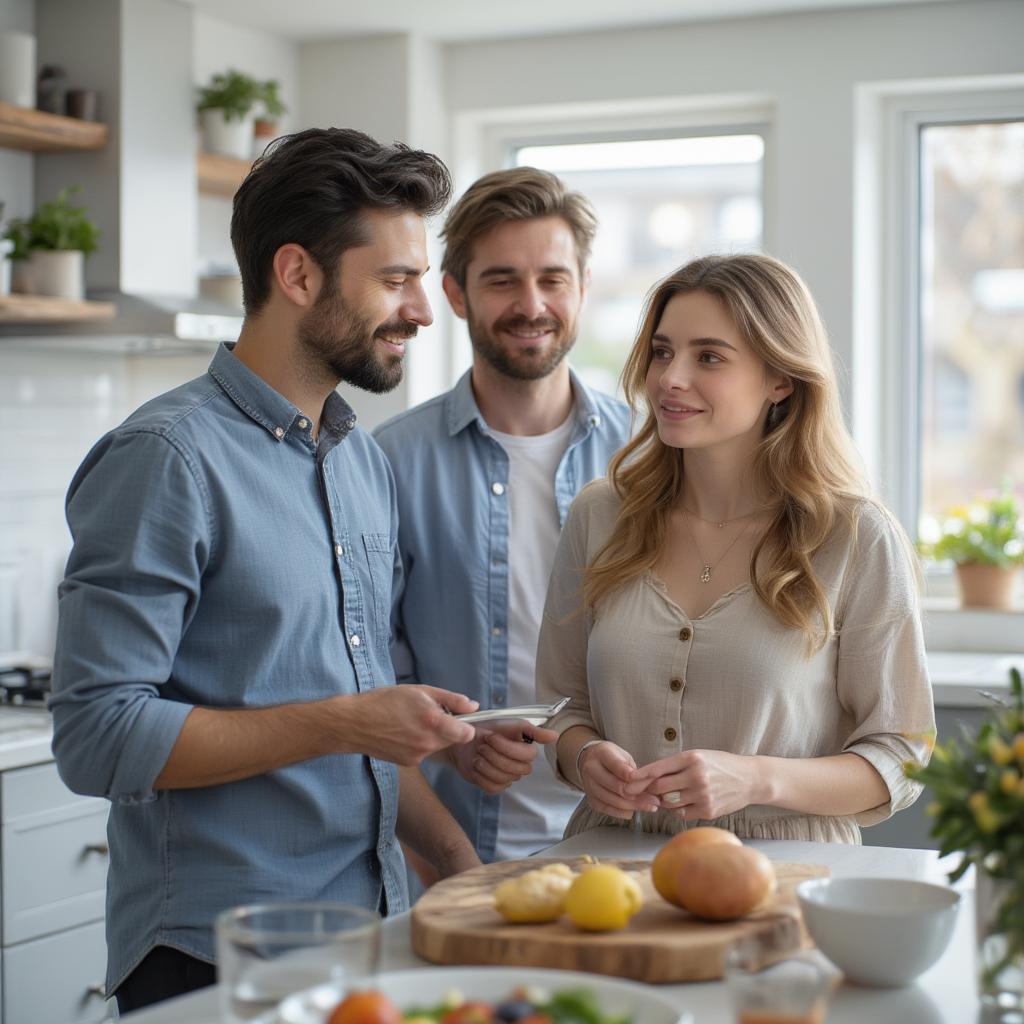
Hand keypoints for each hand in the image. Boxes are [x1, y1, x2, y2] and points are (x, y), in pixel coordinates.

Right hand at [338, 685, 477, 765]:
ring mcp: (418, 755)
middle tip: (429, 714)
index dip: (467, 725)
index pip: (466, 733)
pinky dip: (419, 743)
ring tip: (412, 722)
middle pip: (452, 739)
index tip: (460, 718)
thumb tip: (473, 706)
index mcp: (432, 721)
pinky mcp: (409, 763)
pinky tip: (403, 733)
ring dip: (433, 735)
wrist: (354, 724)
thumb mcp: (420, 691)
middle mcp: (427, 742)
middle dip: (448, 728)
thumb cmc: (384, 701)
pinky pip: (424, 752)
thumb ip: (451, 700)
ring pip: (438, 745)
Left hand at [450, 722, 557, 793]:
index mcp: (526, 750)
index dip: (508, 747)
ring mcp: (507, 778)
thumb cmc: (489, 728)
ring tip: (478, 752)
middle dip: (495, 755)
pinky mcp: (494, 787)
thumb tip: (555, 736)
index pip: (528, 756)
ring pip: (503, 779)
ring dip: (486, 763)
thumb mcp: (512, 724)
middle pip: (516, 769)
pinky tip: (476, 764)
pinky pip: (492, 788)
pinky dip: (480, 775)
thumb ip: (534, 731)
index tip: (492, 736)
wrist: (465, 739)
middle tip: (483, 744)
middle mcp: (520, 766)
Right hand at [578, 741, 660, 819]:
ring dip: (635, 806)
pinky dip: (625, 812)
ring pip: (614, 801)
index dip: (634, 776)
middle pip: (617, 787)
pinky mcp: (592, 800)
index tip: (650, 781)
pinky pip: (610, 810)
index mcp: (602, 753)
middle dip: (639, 795)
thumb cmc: (612, 758)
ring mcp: (589, 786)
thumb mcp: (623, 755)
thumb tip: (651, 784)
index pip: (617, 765)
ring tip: (651, 806)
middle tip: (656, 799)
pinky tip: (636, 809)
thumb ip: (634, 769)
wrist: (590, 761)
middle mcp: (592, 770)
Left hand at [626, 749, 756, 820]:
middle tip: (643, 791)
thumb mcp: (698, 756)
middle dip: (649, 790)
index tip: (627, 780)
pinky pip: (681, 813)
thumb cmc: (719, 765)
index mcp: (691, 758)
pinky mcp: (708, 811)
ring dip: (664, 801)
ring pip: (668, 803)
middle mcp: (696, 776)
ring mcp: (702, 795)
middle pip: (659, 788)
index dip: (640, 776)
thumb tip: (648, 777)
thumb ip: (674, 765)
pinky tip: (685, 801)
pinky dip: (678, 809)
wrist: (750, 779)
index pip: (658, 768)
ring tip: (670, 794)